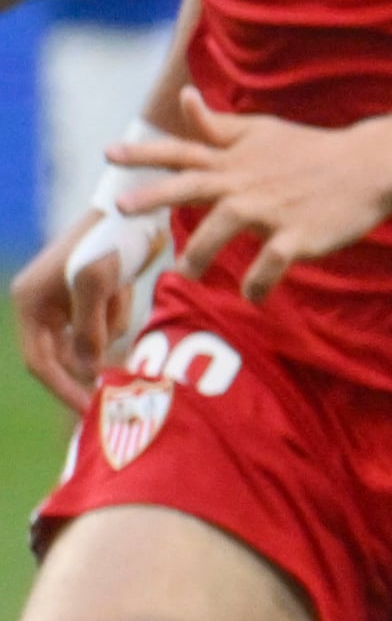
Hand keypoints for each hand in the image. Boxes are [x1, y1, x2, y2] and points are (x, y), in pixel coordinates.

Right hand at [11, 226, 112, 412]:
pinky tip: (122, 286)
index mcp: (30, 304)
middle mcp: (42, 306)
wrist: (131, 210)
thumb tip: (89, 369)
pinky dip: (118, 312)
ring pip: (92, 340)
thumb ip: (88, 328)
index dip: (64, 389)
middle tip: (122, 384)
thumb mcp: (95, 283)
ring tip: (117, 289)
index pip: (40, 362)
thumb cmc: (108, 240)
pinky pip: (107, 323)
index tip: (90, 411)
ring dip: (110, 324)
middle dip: (93, 360)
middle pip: (66, 356)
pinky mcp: (90, 297)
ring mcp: (65, 302)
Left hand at [117, 106, 391, 293]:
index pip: (182, 151)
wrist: (370, 168)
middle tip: (123, 207)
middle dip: (154, 195)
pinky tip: (251, 296)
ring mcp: (271, 209)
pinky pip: (269, 264)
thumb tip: (184, 98)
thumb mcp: (262, 131)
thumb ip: (218, 125)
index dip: (144, 153)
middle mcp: (246, 182)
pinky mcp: (298, 236)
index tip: (109, 153)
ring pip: (223, 229)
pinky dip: (257, 283)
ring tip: (189, 274)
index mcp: (234, 159)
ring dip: (200, 253)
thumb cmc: (312, 151)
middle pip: (191, 187)